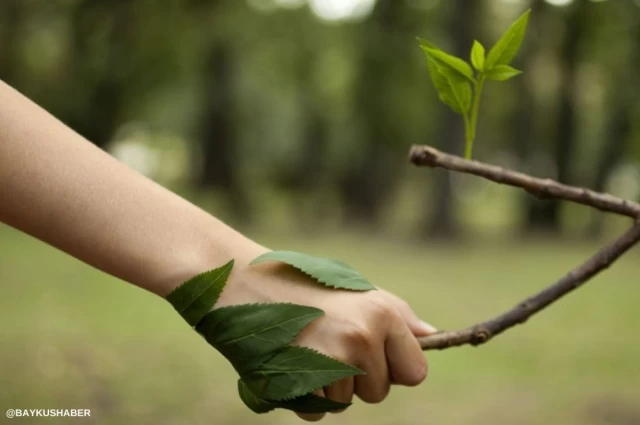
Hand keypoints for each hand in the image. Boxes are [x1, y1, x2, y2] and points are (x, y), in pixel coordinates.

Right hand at [216, 246, 436, 421]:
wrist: (242, 280)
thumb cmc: (302, 283)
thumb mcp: (354, 289)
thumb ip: (395, 315)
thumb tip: (432, 336)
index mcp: (381, 314)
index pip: (416, 372)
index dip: (395, 367)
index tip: (374, 354)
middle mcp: (361, 338)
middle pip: (379, 392)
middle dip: (359, 377)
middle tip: (329, 343)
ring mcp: (330, 363)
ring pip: (347, 403)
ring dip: (329, 385)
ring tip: (306, 346)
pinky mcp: (300, 383)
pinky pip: (318, 411)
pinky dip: (305, 395)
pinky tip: (291, 361)